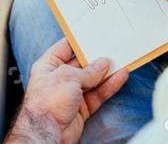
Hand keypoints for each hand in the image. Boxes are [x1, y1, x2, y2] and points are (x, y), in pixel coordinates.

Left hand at [5, 39, 127, 143]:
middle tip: (112, 50)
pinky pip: (98, 94)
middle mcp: (59, 79)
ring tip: (121, 63)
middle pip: (81, 64)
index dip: (79, 41)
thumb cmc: (45, 104)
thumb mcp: (68, 77)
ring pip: (92, 80)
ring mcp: (70, 94)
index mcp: (48, 65)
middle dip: (97, 59)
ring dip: (106, 73)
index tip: (93, 35)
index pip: (65, 48)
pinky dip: (109, 87)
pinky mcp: (81, 108)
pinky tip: (120, 78)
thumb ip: (87, 71)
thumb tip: (102, 65)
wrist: (45, 132)